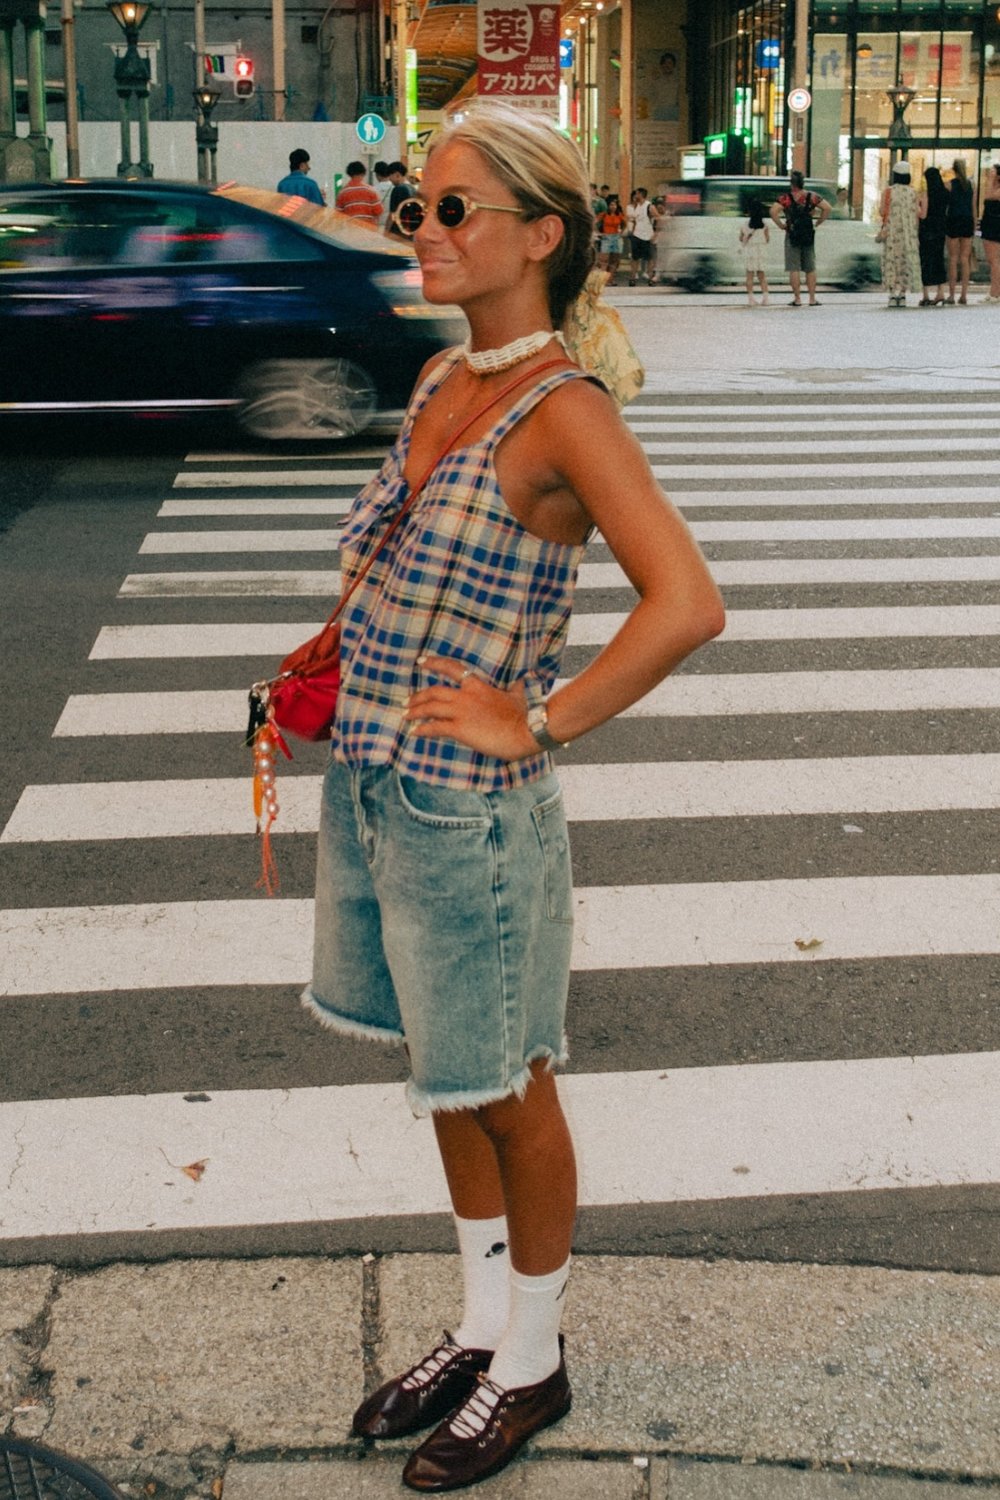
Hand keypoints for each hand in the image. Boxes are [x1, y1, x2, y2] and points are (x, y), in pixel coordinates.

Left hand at [404, 656, 538, 760]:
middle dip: (417, 696)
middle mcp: (465, 696)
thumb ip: (513, 687)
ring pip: (430, 708)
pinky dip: (422, 729)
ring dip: (415, 712)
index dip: (434, 663)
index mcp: (478, 685)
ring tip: (405, 716)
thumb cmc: (524, 714)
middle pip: (434, 692)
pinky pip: (434, 727)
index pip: (452, 668)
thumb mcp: (517, 695)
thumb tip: (520, 680)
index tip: (421, 661)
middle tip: (406, 701)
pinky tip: (414, 732)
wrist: (526, 731)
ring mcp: (461, 712)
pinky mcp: (460, 729)